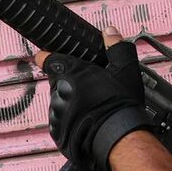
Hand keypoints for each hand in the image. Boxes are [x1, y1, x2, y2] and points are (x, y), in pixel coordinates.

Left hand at [36, 35, 152, 170]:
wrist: (119, 139)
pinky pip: (61, 123)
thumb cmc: (122, 106)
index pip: (48, 59)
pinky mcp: (56, 131)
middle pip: (58, 82)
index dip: (47, 57)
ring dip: (71, 103)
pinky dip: (71, 122)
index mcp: (72, 72)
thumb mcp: (125, 70)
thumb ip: (115, 47)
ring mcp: (56, 112)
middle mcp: (59, 91)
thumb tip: (109, 32)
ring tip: (93, 108)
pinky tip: (88, 122)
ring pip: (59, 102)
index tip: (45, 57)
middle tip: (90, 90)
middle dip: (70, 84)